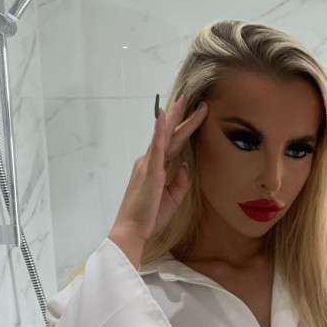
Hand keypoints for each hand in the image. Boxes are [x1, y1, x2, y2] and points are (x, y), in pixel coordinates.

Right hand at [112, 93, 207, 242]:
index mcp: (156, 168)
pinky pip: (156, 146)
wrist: (133, 229)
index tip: (193, 114)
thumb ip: (180, 183)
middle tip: (189, 98)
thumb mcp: (172, 198)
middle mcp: (150, 161)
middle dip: (180, 116)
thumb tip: (187, 168)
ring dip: (174, 117)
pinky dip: (159, 130)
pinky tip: (162, 116)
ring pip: (165, 136)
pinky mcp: (150, 170)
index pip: (174, 144)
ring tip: (183, 101)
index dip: (183, 129)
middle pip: (170, 134)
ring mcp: (149, 163)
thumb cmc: (149, 216)